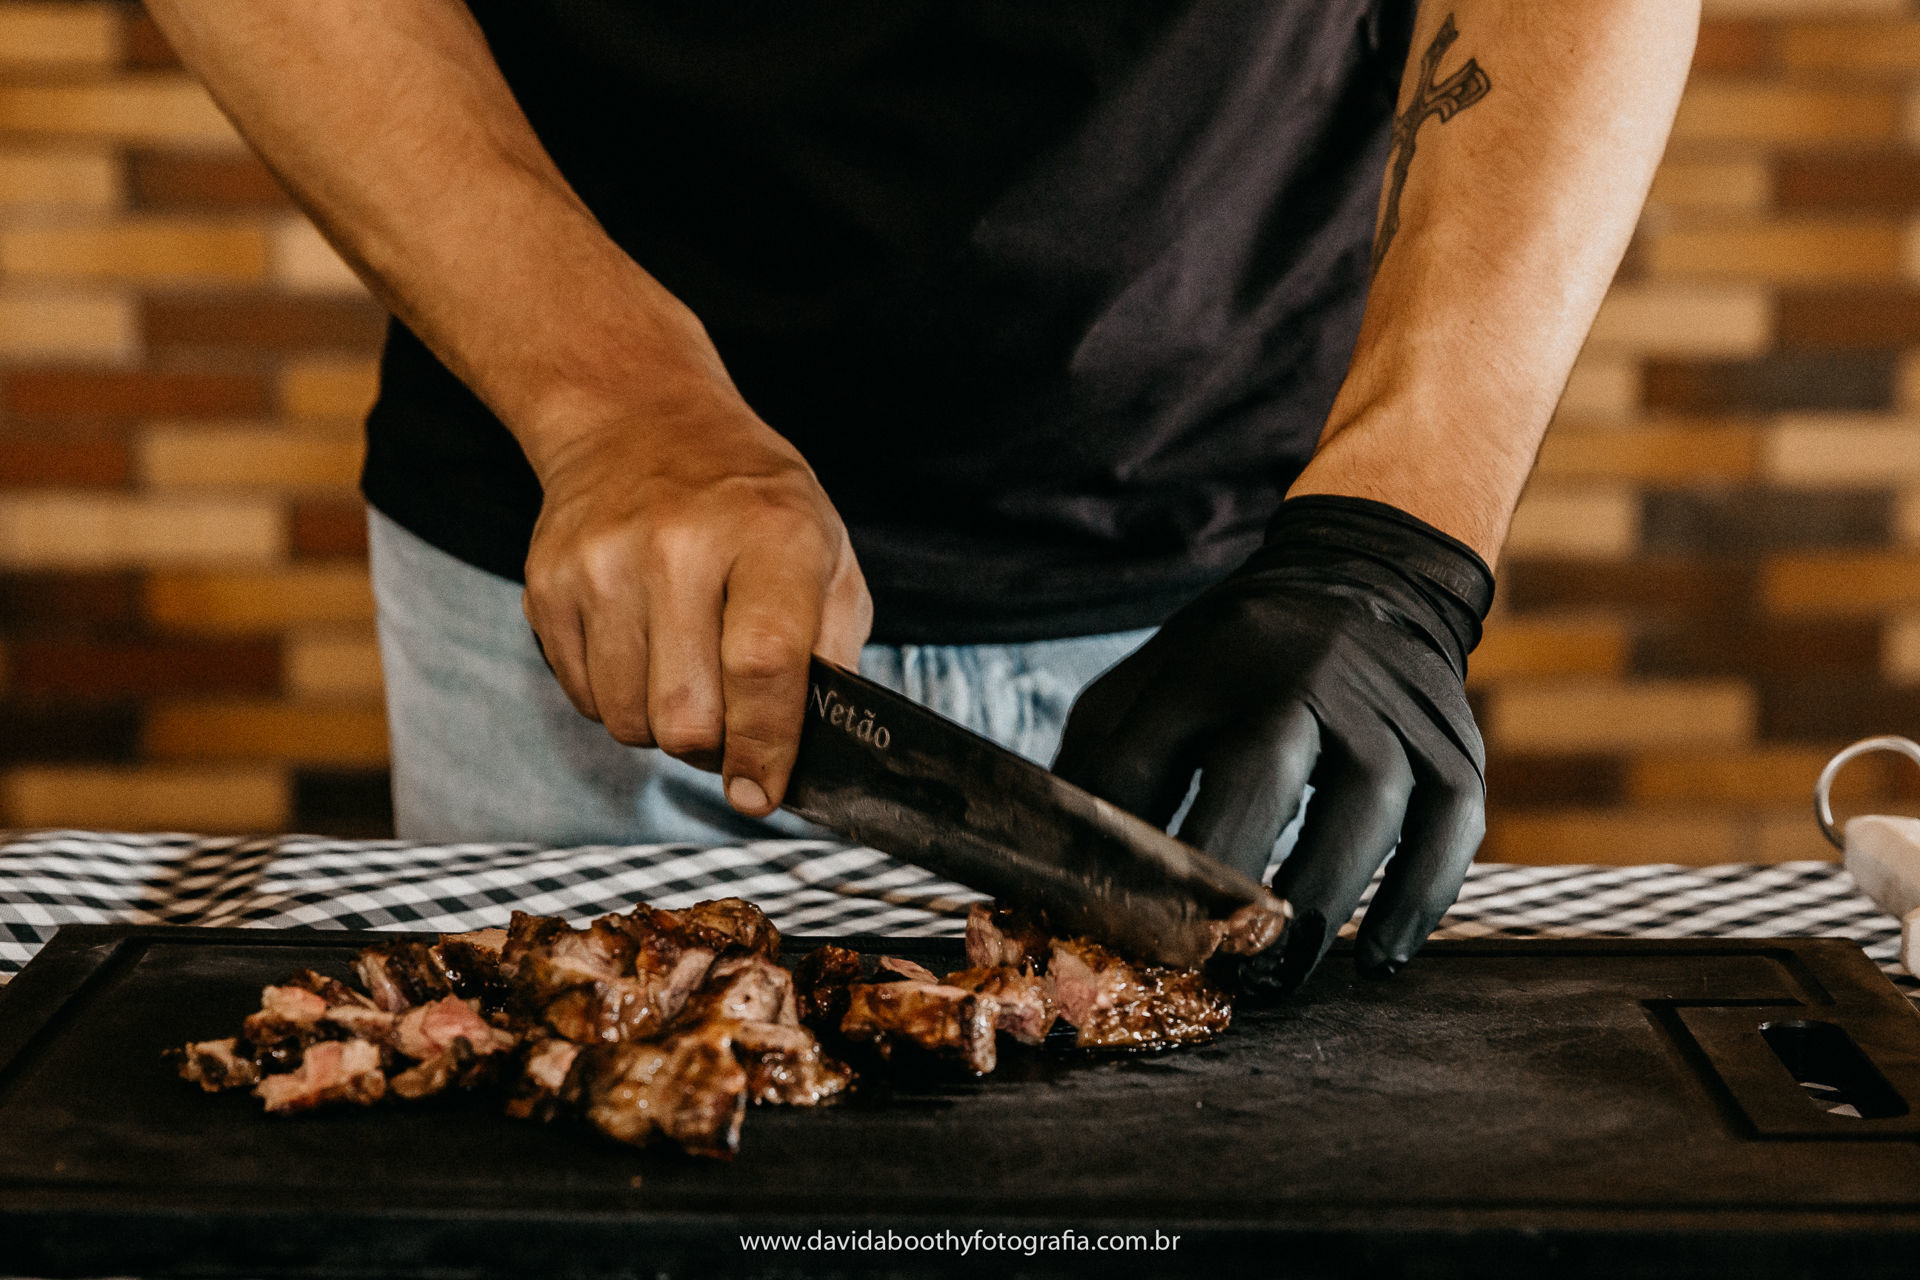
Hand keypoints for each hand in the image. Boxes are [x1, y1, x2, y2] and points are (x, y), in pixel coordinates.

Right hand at [521, 389, 871, 815]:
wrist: (641, 424)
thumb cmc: (754, 506)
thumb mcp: (827, 557)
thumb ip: (830, 654)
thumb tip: (809, 754)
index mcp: (771, 532)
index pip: (764, 666)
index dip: (766, 747)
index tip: (762, 791)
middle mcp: (679, 543)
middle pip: (687, 714)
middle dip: (714, 745)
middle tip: (731, 721)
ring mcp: (602, 561)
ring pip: (628, 720)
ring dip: (664, 724)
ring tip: (686, 673)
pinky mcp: (548, 583)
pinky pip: (584, 698)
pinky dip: (619, 698)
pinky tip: (643, 648)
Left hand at [1052, 495, 1492, 990]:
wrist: (1367, 576)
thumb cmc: (1237, 662)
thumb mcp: (1155, 677)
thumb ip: (1103, 760)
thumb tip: (1057, 873)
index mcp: (1205, 661)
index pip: (1143, 760)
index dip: (1120, 854)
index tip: (1115, 928)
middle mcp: (1301, 674)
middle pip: (1261, 775)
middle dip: (1226, 881)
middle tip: (1207, 963)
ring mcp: (1388, 710)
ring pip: (1365, 808)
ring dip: (1321, 904)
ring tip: (1279, 974)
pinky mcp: (1455, 745)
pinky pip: (1452, 828)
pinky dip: (1418, 899)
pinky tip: (1377, 957)